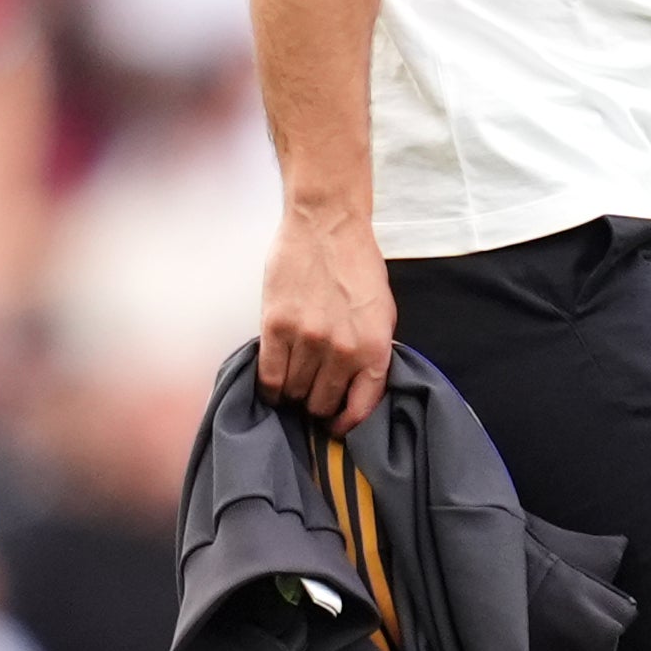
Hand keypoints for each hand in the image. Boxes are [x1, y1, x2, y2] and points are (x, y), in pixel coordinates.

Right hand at [258, 196, 394, 425]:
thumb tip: (356, 390)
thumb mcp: (382, 312)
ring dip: (291, 392)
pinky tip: (272, 382)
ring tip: (291, 379)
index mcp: (374, 347)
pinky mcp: (276, 327)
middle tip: (309, 392)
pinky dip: (268, 387)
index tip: (335, 427)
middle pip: (320, 403)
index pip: (360, 407)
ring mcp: (308, 339)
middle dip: (315, 403)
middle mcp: (342, 350)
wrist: (328, 223)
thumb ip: (371, 353)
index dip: (344, 423)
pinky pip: (269, 376)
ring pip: (292, 392)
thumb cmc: (357, 264)